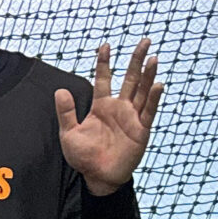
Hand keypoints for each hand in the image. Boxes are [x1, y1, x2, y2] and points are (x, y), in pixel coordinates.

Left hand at [54, 39, 162, 192]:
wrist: (97, 177)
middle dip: (136, 60)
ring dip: (148, 75)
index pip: (104, 79)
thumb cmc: (83, 157)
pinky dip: (153, 98)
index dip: (104, 63)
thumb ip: (66, 113)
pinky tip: (157, 84)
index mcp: (101, 106)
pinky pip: (149, 111)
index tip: (105, 45)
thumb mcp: (69, 133)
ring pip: (142, 91)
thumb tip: (60, 91)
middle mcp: (119, 108)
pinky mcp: (141, 129)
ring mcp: (132, 117)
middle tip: (144, 41)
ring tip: (152, 58)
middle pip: (130, 78)